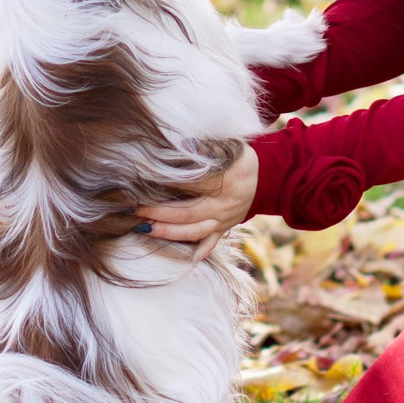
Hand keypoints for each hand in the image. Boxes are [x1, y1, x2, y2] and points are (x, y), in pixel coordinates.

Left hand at [139, 145, 257, 256]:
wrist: (266, 176)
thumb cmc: (239, 156)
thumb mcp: (229, 145)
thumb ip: (207, 146)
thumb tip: (183, 145)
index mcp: (225, 180)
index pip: (190, 184)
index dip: (166, 182)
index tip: (142, 180)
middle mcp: (224, 204)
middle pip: (187, 213)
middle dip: (159, 213)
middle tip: (136, 211)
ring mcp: (224, 218)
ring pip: (195, 231)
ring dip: (170, 232)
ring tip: (147, 229)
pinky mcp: (226, 227)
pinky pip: (212, 242)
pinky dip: (201, 251)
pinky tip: (188, 257)